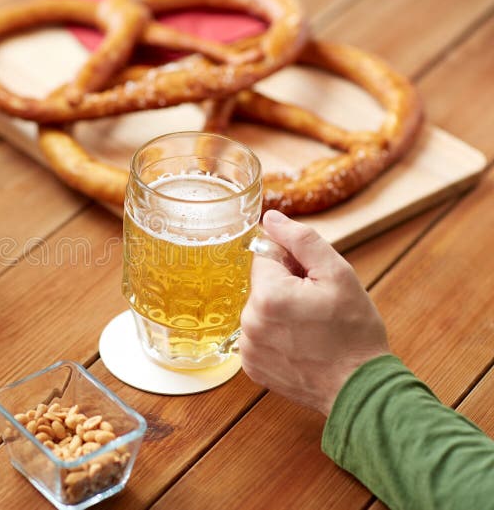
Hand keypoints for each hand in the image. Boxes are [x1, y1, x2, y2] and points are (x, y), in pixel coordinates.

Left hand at [238, 210, 389, 415]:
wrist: (359, 388)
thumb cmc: (354, 331)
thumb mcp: (338, 274)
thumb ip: (301, 240)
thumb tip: (271, 218)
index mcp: (268, 294)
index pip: (266, 255)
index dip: (292, 262)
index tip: (312, 280)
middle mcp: (249, 321)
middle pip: (262, 283)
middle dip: (286, 287)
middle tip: (317, 306)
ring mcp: (247, 347)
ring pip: (260, 309)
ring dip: (280, 311)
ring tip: (311, 328)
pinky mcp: (250, 366)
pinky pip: (258, 335)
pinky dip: (275, 335)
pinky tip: (301, 345)